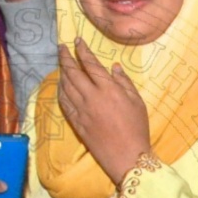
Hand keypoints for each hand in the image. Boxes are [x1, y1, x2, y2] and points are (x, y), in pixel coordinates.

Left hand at [56, 42, 152, 181]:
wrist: (127, 156)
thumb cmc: (137, 128)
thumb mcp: (137, 102)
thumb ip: (124, 82)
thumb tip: (113, 67)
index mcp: (108, 89)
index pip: (90, 64)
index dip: (82, 50)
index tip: (77, 41)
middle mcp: (91, 97)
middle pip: (73, 72)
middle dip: (65, 57)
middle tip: (61, 48)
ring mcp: (81, 110)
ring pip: (65, 86)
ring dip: (61, 72)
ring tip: (61, 64)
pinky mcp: (76, 122)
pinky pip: (64, 102)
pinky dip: (60, 91)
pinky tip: (61, 86)